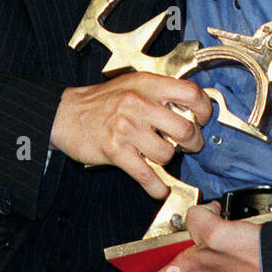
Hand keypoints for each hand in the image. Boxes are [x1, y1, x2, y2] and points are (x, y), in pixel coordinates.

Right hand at [49, 73, 212, 198]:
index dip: (204, 109)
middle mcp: (138, 104)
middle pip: (184, 129)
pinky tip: (159, 187)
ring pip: (167, 154)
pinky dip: (157, 186)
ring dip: (169, 161)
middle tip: (188, 145)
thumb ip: (160, 92)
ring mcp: (126, 128)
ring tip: (163, 157)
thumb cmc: (102, 101)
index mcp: (146, 85)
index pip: (190, 93)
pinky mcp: (116, 151)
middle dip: (192, 143)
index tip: (203, 118)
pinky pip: (147, 175)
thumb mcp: (133, 85)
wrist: (66, 115)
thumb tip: (192, 106)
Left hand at [130, 201, 263, 271]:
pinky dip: (226, 229)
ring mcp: (223, 269)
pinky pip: (224, 243)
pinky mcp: (240, 262)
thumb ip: (199, 220)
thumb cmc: (255, 261)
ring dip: (208, 227)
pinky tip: (236, 220)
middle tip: (197, 214)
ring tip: (220, 213)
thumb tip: (199, 214)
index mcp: (193, 267)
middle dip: (185, 231)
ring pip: (204, 246)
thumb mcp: (218, 234)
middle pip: (182, 253)